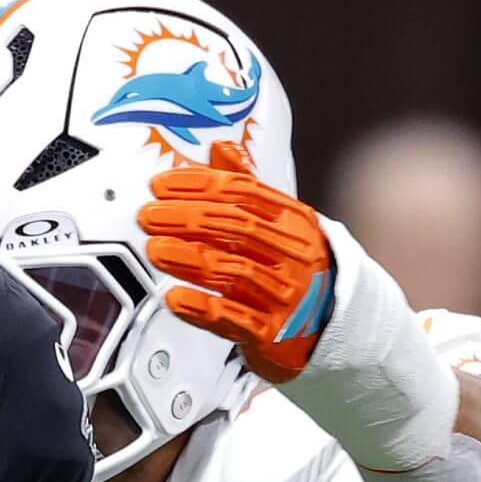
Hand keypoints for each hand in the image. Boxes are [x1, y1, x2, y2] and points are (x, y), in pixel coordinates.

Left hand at [138, 140, 334, 383]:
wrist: (331, 322)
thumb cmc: (294, 266)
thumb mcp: (280, 221)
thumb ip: (248, 187)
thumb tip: (220, 148)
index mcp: (292, 220)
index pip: (242, 193)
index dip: (198, 186)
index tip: (161, 186)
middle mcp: (291, 254)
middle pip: (235, 228)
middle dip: (186, 220)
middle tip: (149, 217)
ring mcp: (284, 295)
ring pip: (232, 271)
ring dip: (188, 259)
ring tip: (155, 251)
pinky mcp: (271, 333)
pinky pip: (232, 319)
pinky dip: (200, 308)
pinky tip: (174, 298)